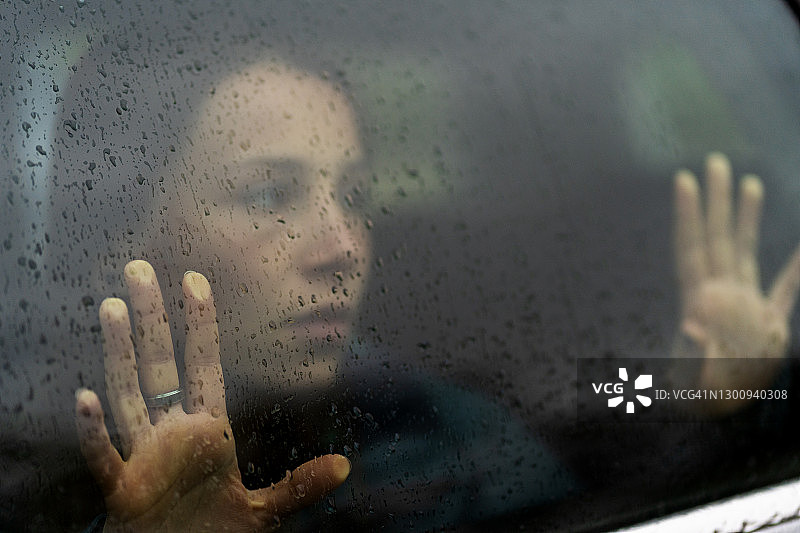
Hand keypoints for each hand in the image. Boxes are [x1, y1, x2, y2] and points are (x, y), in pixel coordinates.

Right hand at [75, 260, 349, 531]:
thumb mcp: (264, 511)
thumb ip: (299, 486)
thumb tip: (344, 466)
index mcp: (207, 433)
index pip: (204, 366)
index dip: (200, 325)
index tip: (195, 281)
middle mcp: (172, 435)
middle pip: (159, 366)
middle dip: (152, 320)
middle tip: (139, 268)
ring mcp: (144, 459)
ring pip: (128, 396)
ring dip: (119, 353)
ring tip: (112, 306)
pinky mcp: (124, 491)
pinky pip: (105, 457)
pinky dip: (95, 431)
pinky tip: (88, 398)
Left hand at [673, 153, 799, 410]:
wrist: (723, 416)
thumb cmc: (701, 400)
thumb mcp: (692, 380)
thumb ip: (693, 353)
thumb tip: (691, 324)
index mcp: (701, 303)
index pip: (693, 249)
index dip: (688, 216)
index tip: (682, 181)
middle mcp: (720, 295)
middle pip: (717, 237)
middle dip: (716, 201)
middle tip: (714, 161)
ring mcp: (743, 304)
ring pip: (747, 251)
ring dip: (748, 217)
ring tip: (748, 183)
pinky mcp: (766, 322)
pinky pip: (785, 288)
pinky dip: (798, 267)